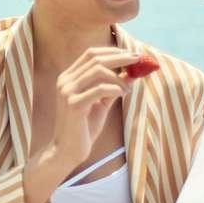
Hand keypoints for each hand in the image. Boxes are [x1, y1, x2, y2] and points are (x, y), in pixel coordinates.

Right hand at [47, 47, 138, 168]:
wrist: (67, 151)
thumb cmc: (83, 128)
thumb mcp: (101, 103)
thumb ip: (113, 87)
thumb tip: (132, 73)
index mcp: (68, 77)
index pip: (91, 53)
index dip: (113, 51)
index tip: (132, 54)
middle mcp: (65, 81)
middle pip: (95, 58)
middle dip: (120, 57)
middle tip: (139, 60)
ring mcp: (67, 92)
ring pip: (98, 71)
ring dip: (119, 77)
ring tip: (128, 88)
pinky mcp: (74, 105)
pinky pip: (100, 89)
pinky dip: (115, 89)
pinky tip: (122, 94)